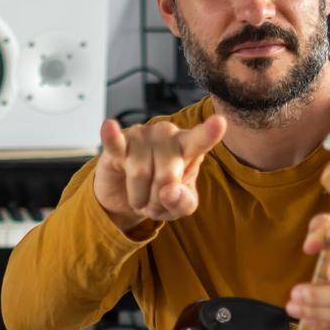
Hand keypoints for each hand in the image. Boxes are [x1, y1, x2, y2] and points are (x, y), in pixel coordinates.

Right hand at [93, 114, 226, 229]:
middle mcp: (167, 134)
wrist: (127, 195)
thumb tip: (170, 192)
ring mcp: (142, 135)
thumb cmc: (161, 194)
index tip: (220, 122)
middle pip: (167, 176)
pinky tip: (110, 127)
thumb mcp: (181, 206)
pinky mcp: (118, 141)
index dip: (209, 133)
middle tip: (156, 204)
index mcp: (188, 147)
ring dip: (139, 197)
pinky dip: (112, 137)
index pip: (200, 141)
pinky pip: (115, 141)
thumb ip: (184, 202)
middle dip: (159, 201)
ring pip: (140, 175)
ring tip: (141, 195)